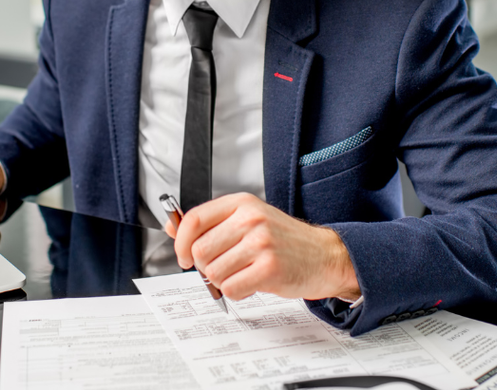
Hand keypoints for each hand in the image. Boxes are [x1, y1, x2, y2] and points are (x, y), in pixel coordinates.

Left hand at [165, 193, 359, 301]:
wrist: (324, 256)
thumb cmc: (284, 241)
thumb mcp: (247, 220)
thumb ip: (210, 224)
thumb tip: (172, 226)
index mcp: (241, 204)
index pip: (194, 220)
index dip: (181, 242)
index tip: (183, 256)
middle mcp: (250, 219)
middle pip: (200, 250)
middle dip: (206, 266)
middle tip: (225, 266)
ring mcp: (261, 243)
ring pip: (213, 273)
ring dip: (224, 281)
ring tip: (244, 273)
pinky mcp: (269, 269)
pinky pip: (231, 288)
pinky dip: (237, 292)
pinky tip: (252, 282)